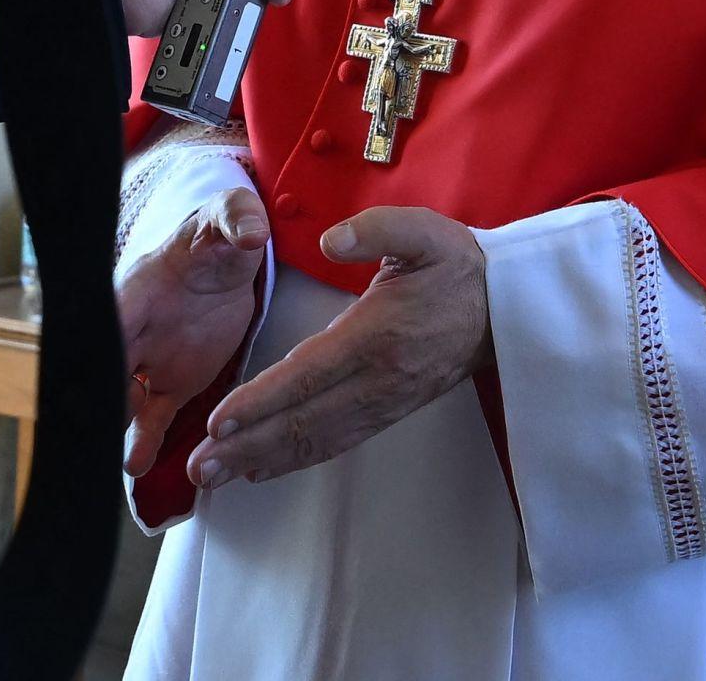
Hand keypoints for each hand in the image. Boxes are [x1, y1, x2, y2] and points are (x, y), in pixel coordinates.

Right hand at [119, 185, 272, 476]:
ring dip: (122, 427)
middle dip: (103, 397)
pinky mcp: (174, 382)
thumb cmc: (217, 234)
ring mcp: (151, 360)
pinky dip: (147, 440)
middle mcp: (133, 329)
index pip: (110, 318)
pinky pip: (154, 415)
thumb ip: (236, 220)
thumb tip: (252, 230)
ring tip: (126, 461)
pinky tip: (138, 467)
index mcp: (136, 287)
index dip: (103, 345)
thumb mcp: (228, 217)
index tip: (99, 371)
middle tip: (103, 427)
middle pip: (107, 368)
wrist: (227, 259)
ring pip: (125, 400)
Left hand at [185, 207, 486, 488]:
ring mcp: (384, 403)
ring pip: (316, 440)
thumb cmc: (456, 265)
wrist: (505, 308)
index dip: (261, 401)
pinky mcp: (389, 412)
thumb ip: (376, 230)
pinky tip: (263, 468)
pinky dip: (296, 460)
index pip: (308, 374)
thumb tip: (331, 241)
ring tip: (216, 476)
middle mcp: (377, 379)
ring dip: (263, 460)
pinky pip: (337, 443)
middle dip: (246, 446)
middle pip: (303, 421)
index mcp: (376, 334)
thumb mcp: (422, 231)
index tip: (218, 420)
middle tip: (200, 468)